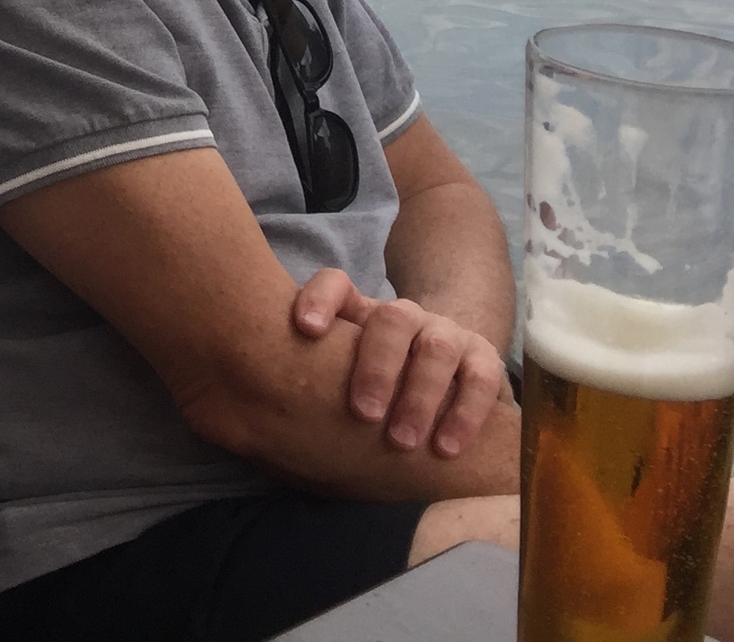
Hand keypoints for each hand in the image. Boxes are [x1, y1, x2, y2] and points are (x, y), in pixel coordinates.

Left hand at [292, 268, 505, 457]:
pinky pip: (482, 379)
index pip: (336, 284)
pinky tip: (446, 448)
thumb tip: (248, 409)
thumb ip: (306, 377)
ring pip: (437, 348)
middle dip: (376, 366)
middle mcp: (406, 316)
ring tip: (401, 442)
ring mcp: (448, 334)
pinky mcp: (485, 360)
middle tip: (363, 413)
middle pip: (391, 319)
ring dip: (419, 396)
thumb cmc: (378, 382)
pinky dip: (465, 413)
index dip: (320, 299)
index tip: (305, 329)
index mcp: (362, 312)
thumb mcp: (341, 373)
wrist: (450, 374)